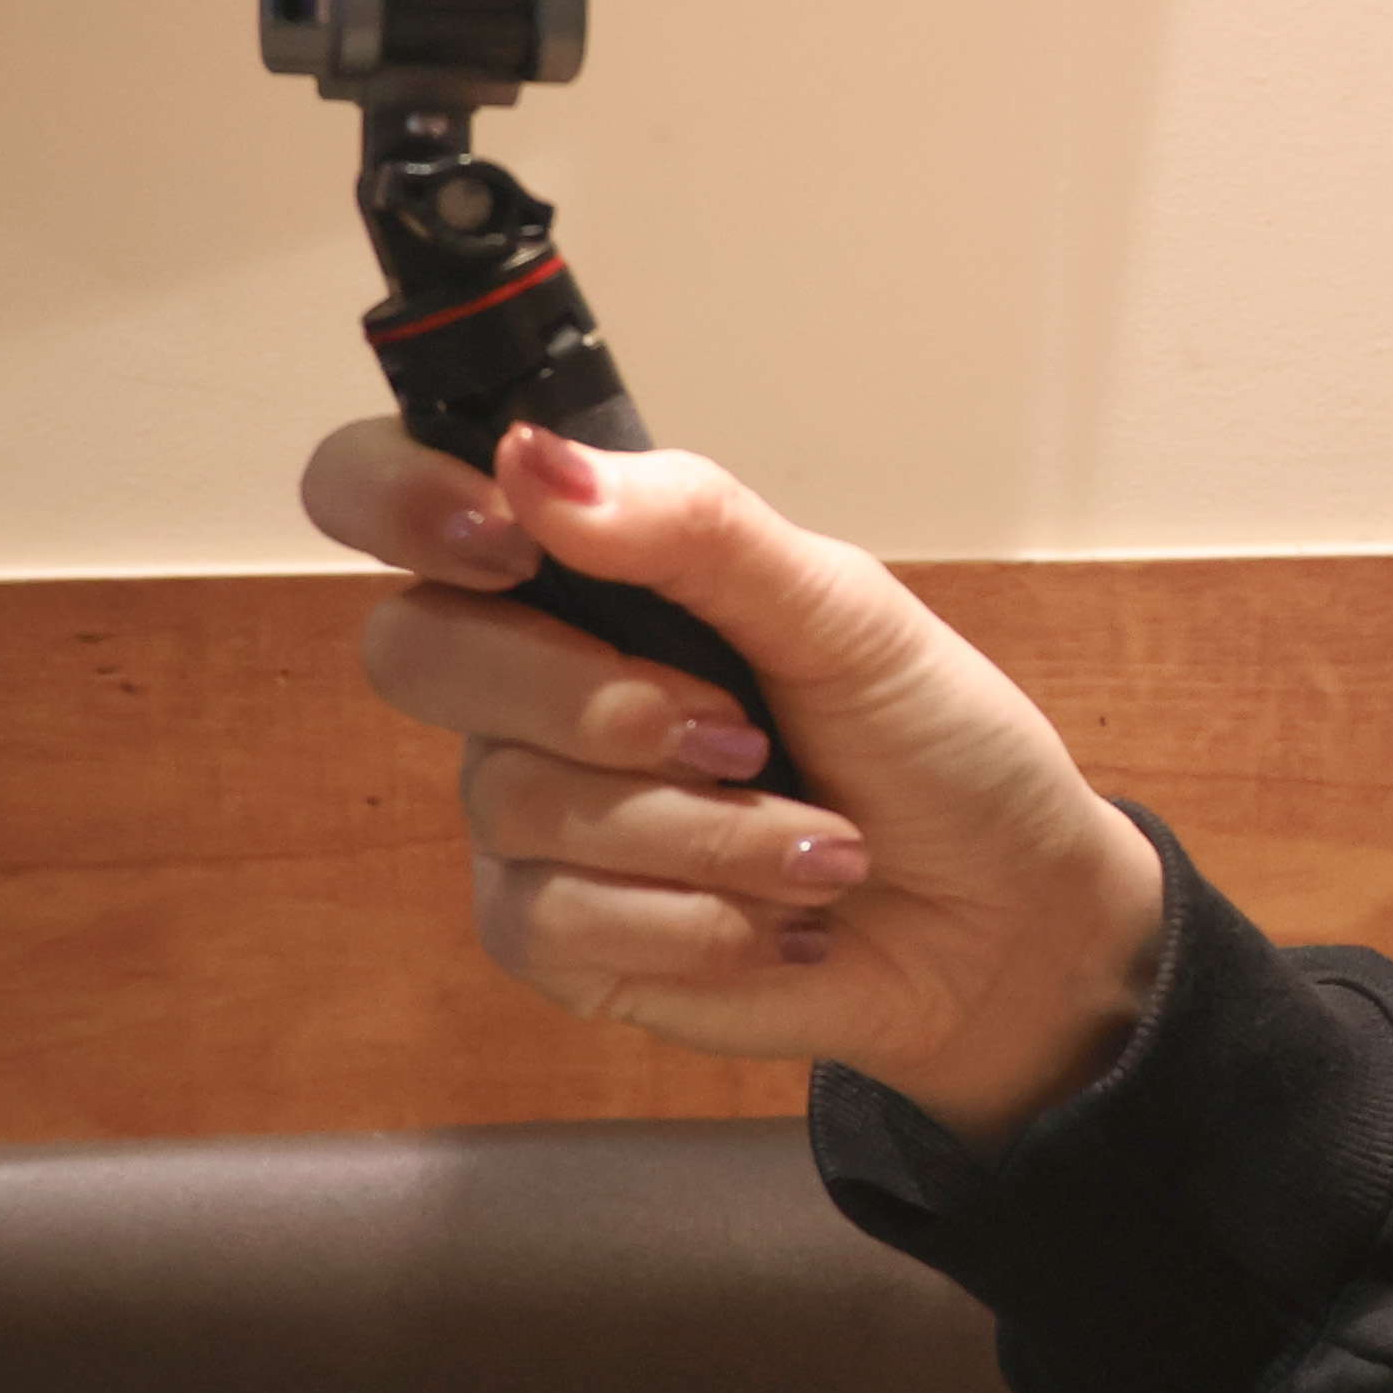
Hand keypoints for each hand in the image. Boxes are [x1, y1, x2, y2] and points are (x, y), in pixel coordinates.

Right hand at [299, 417, 1164, 1151]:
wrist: (1000, 920)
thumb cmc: (934, 747)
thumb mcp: (846, 613)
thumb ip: (694, 529)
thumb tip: (533, 458)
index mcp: (587, 570)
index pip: (391, 492)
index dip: (397, 498)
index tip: (504, 538)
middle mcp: (531, 681)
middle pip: (414, 649)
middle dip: (585, 696)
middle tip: (733, 731)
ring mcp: (530, 813)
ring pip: (511, 799)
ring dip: (700, 829)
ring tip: (817, 842)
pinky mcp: (552, 934)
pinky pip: (553, 917)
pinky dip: (698, 917)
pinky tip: (781, 918)